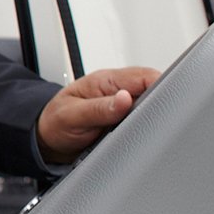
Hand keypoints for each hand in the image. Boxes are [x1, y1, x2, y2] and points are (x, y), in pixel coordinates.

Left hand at [35, 66, 160, 164]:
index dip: (162, 87)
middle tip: (159, 123)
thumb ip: (98, 109)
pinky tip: (145, 135)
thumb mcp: (72, 116)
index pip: (144, 76)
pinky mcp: (125, 118)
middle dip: (162, 104)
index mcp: (105, 81)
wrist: (47, 137)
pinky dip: (147, 127)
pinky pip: (144, 119)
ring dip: (154, 117)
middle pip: (155, 89)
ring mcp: (123, 104)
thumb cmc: (55, 122)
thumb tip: (125, 99)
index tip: (166, 105)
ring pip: (152, 105)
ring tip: (150, 131)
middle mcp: (117, 89)